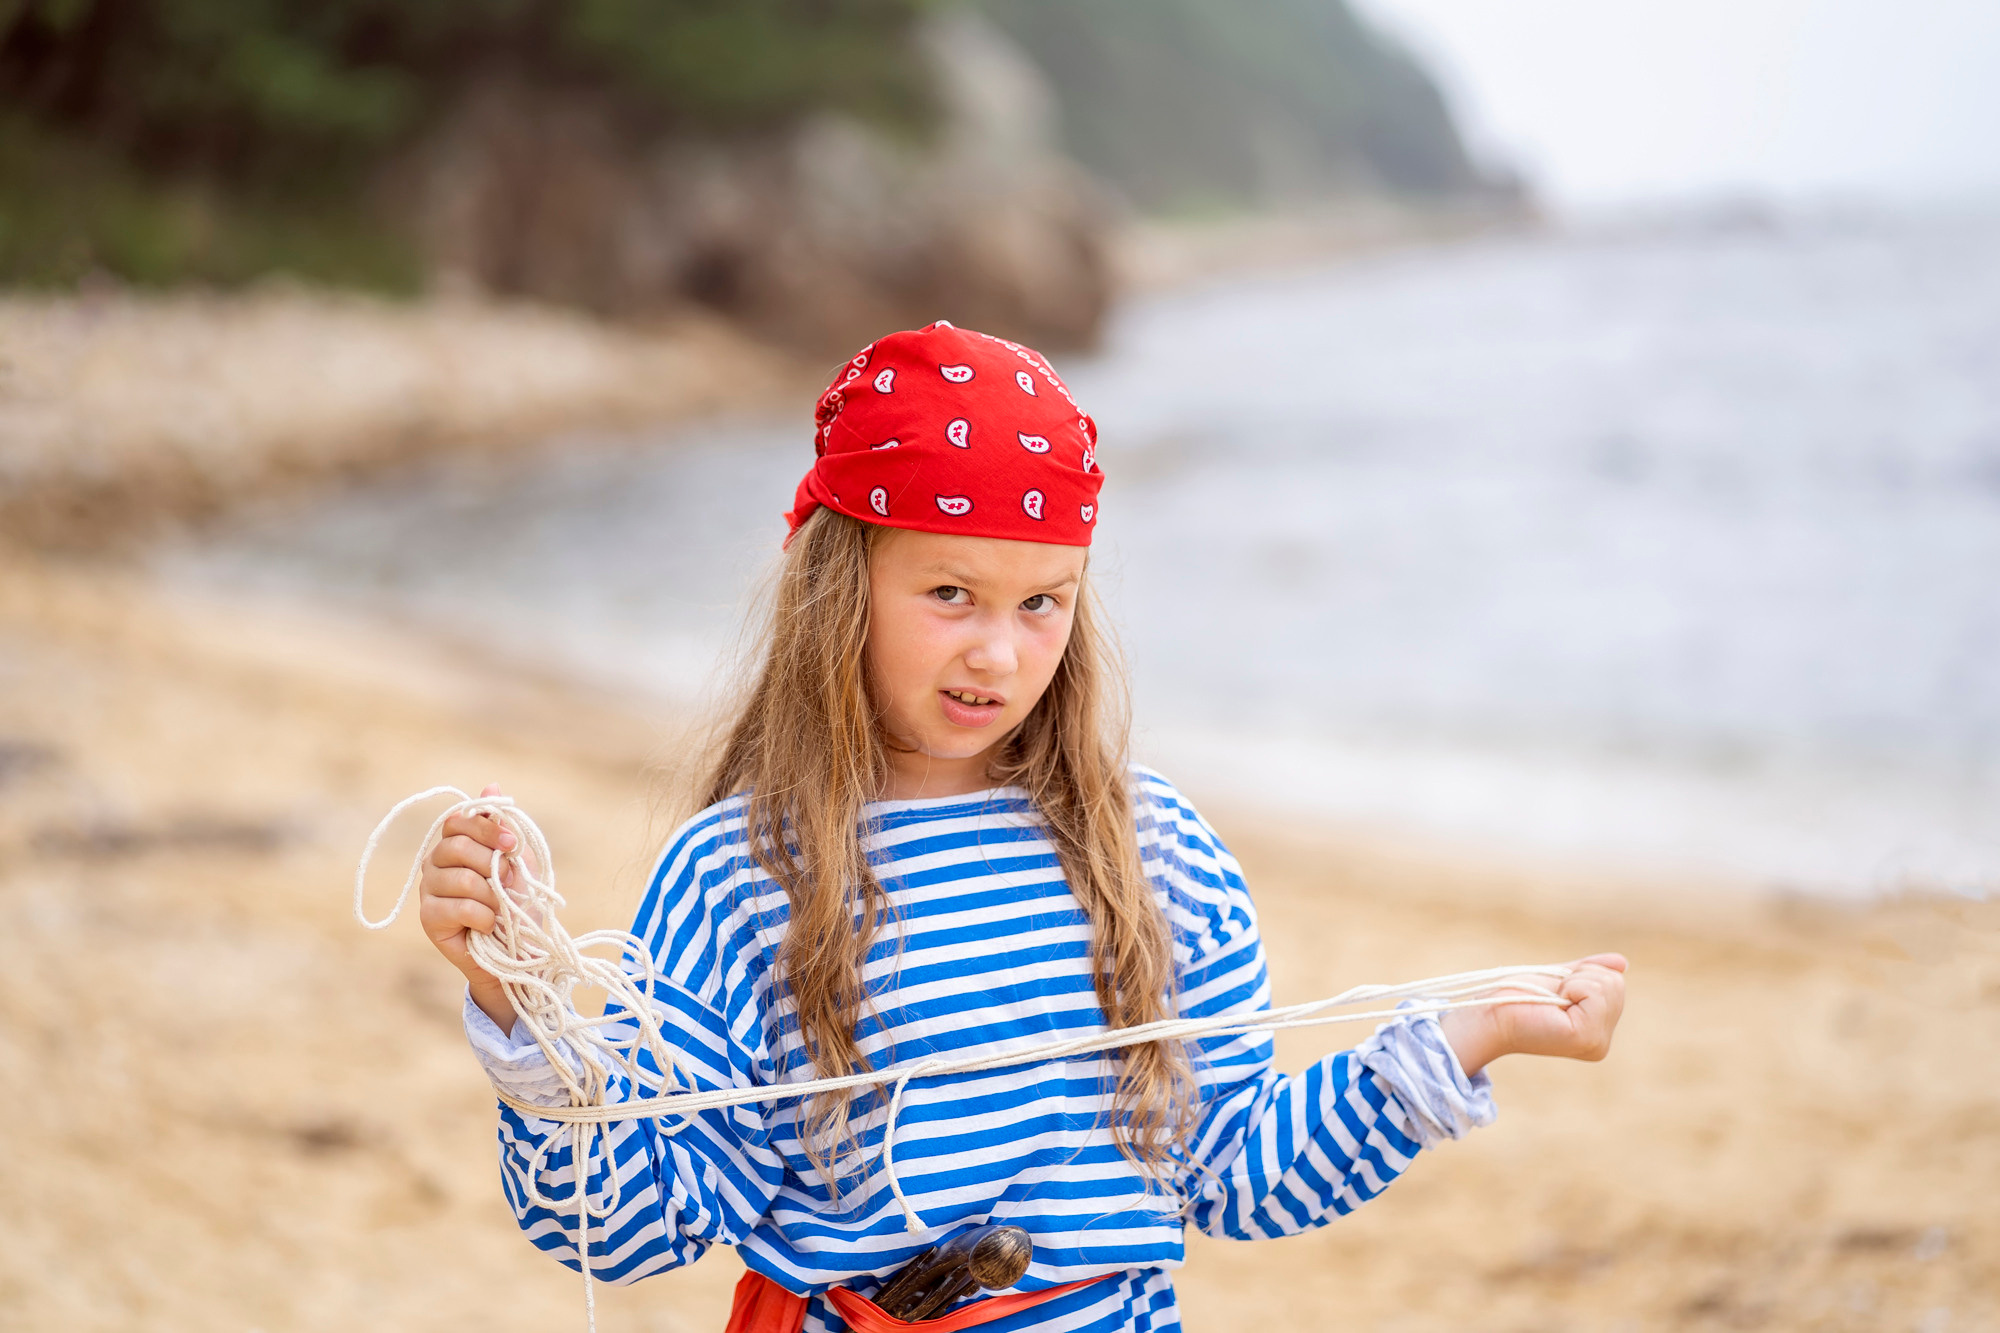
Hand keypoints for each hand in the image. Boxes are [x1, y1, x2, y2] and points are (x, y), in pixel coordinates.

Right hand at [419, 782, 523, 1031]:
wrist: (517, 952)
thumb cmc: (517, 903)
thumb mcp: (519, 861)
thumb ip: (503, 828)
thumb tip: (492, 785)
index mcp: (456, 845)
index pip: (459, 822)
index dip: (486, 830)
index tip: (511, 845)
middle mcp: (435, 863)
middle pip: (456, 848)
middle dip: (492, 865)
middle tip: (508, 883)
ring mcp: (429, 891)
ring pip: (461, 879)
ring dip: (492, 896)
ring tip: (500, 910)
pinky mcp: (428, 919)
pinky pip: (459, 907)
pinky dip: (484, 917)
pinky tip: (489, 926)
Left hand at [1438, 954, 1627, 1077]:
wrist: (1492, 1013)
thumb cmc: (1520, 997)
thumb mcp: (1561, 980)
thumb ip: (1590, 972)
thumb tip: (1622, 962)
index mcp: (1598, 1032)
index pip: (1615, 982)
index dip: (1582, 976)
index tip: (1556, 993)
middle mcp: (1602, 1043)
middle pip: (1615, 981)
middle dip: (1579, 977)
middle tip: (1552, 996)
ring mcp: (1597, 1044)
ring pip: (1607, 984)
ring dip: (1573, 982)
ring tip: (1551, 1001)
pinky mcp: (1586, 1038)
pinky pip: (1595, 992)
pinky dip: (1571, 987)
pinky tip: (1553, 1005)